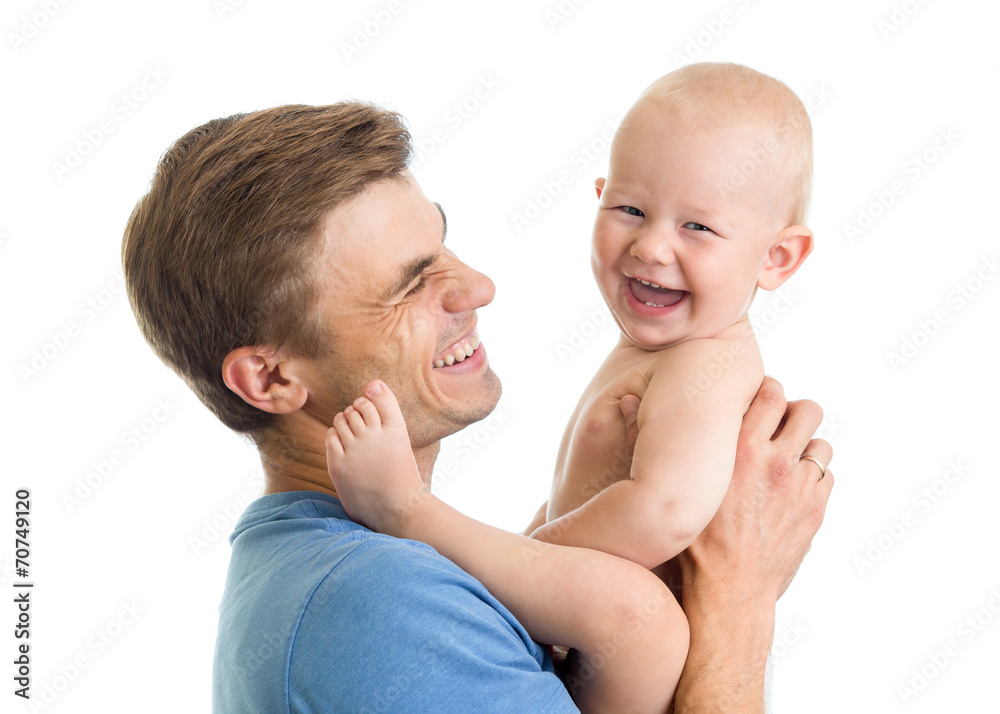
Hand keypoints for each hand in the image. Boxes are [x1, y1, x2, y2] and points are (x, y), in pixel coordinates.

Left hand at [325, 380, 429, 535]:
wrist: (396, 507)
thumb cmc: (399, 471)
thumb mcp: (401, 438)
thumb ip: (386, 410)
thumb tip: (372, 384)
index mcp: (396, 428)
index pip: (378, 394)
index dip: (372, 396)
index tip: (373, 407)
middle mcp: (375, 436)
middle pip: (359, 405)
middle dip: (358, 411)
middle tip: (364, 428)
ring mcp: (355, 450)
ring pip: (343, 418)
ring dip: (346, 421)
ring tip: (354, 435)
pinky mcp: (339, 463)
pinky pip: (331, 435)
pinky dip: (336, 435)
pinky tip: (344, 445)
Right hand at [678, 376, 833, 602]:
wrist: (727, 593)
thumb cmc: (692, 540)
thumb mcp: (674, 485)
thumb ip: (663, 441)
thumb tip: (630, 399)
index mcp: (740, 449)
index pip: (769, 391)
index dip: (765, 389)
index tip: (757, 400)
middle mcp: (774, 462)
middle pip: (807, 410)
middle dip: (795, 412)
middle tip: (779, 426)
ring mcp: (799, 487)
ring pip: (821, 444)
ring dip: (806, 448)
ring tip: (786, 460)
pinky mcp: (814, 511)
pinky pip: (825, 476)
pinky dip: (812, 478)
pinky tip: (790, 490)